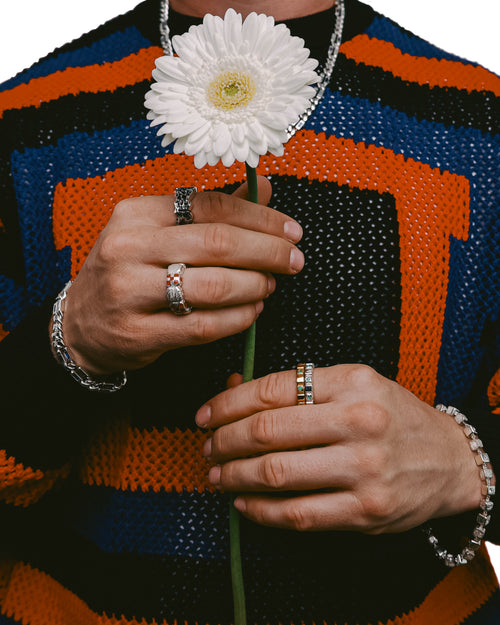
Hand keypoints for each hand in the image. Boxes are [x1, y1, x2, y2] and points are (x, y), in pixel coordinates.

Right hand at [60, 177, 303, 373]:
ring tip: (270, 286)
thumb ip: (211, 211)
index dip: (260, 218)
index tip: (291, 231)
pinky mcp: (138, 333)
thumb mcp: (157, 230)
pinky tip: (252, 311)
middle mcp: (129, 248)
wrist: (80, 322)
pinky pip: (203, 327)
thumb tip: (266, 187)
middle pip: (217, 244)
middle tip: (294, 261)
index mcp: (137, 213)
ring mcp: (129, 292)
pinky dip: (238, 319)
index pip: (211, 206)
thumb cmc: (128, 270)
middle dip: (268, 252)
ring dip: (255, 286)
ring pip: (213, 287)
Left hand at [195, 365, 482, 532]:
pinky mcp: (366, 512)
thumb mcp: (353, 384)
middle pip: (267, 431)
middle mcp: (360, 422)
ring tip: (217, 475)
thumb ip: (298, 387)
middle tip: (207, 447)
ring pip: (275, 474)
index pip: (272, 389)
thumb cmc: (391, 415)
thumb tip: (232, 390)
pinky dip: (260, 511)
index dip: (228, 403)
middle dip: (223, 441)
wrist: (449, 460)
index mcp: (353, 382)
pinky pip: (297, 514)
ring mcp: (364, 470)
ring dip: (233, 476)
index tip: (206, 415)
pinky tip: (244, 504)